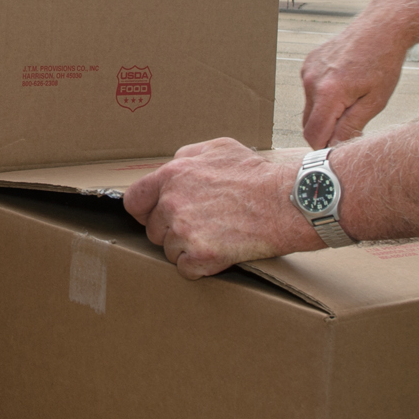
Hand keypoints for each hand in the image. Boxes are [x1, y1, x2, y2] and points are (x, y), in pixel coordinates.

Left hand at [122, 139, 314, 278]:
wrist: (285, 202)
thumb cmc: (255, 175)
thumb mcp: (218, 148)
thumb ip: (187, 155)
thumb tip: (172, 164)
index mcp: (172, 175)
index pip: (133, 200)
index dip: (143, 211)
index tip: (154, 216)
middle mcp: (172, 203)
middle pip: (153, 229)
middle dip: (171, 230)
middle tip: (201, 225)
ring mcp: (184, 231)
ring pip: (169, 251)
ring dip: (187, 249)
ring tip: (215, 236)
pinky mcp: (200, 256)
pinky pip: (186, 270)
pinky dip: (200, 267)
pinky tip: (219, 253)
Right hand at [300, 19, 409, 147]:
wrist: (381, 27)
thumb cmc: (383, 62)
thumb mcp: (375, 102)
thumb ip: (350, 128)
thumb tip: (334, 148)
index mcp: (329, 93)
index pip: (314, 135)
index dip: (325, 148)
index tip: (340, 149)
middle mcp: (311, 81)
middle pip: (307, 125)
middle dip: (325, 132)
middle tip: (350, 127)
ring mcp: (307, 70)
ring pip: (309, 108)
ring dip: (325, 113)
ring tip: (351, 100)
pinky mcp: (308, 63)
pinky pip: (310, 91)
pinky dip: (323, 96)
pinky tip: (344, 85)